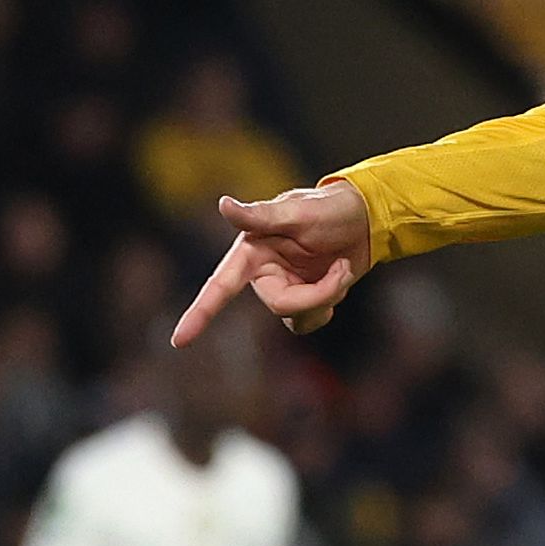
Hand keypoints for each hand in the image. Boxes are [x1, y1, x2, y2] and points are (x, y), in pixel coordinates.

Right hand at [171, 184, 371, 343]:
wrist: (365, 220)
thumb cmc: (329, 209)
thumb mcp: (297, 211)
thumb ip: (259, 214)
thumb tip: (223, 205)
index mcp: (251, 251)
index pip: (220, 286)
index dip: (200, 314)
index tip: (179, 341)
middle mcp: (261, 272)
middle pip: (280, 306)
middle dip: (317, 293)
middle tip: (342, 270)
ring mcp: (282, 288)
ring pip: (296, 317)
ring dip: (327, 297)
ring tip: (341, 269)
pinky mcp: (301, 299)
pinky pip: (308, 322)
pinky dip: (328, 305)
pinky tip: (337, 282)